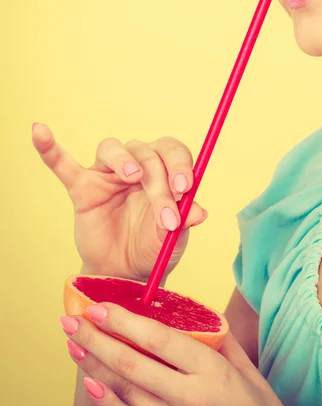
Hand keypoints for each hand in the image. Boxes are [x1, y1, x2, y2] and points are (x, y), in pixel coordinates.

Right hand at [32, 124, 206, 280]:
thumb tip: (199, 212)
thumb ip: (183, 222)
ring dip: (124, 159)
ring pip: (113, 148)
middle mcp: (137, 166)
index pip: (173, 152)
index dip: (180, 165)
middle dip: (158, 181)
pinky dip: (50, 149)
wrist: (125, 273)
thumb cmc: (152, 249)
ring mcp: (108, 175)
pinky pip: (63, 164)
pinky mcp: (82, 188)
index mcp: (163, 172)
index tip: (185, 188)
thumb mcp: (172, 240)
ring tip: (132, 176)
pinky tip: (39, 132)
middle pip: (147, 154)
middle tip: (166, 213)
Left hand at [60, 304, 283, 405]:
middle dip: (98, 341)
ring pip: (126, 392)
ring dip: (96, 367)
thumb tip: (194, 314)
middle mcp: (189, 396)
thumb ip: (220, 339)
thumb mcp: (247, 369)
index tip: (101, 307)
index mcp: (211, 371)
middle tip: (72, 322)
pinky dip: (108, 402)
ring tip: (75, 345)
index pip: (159, 340)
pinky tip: (91, 383)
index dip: (126, 323)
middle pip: (133, 365)